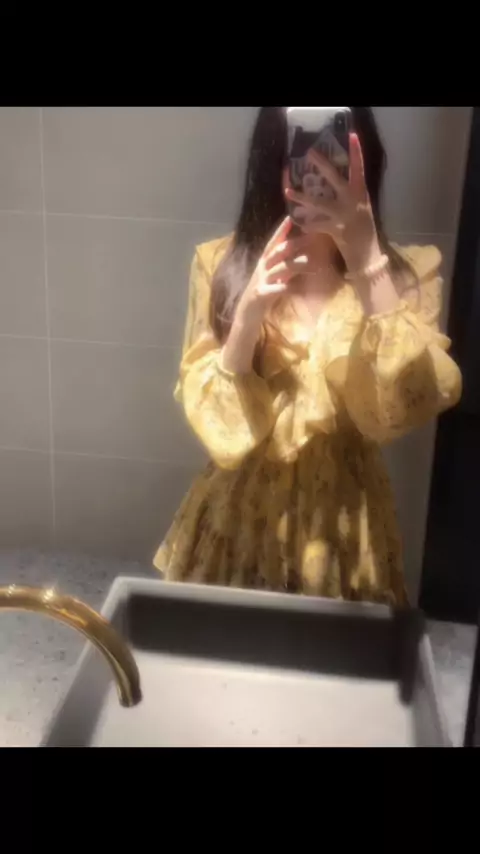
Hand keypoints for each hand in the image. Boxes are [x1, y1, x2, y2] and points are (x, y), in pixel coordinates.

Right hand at [223, 217, 316, 373]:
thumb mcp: (275, 278)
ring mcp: (259, 282)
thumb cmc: (264, 295)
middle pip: (277, 253)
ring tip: (307, 261)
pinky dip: (280, 287)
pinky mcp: (259, 296)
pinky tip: (290, 286)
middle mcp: (261, 269)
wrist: (247, 316)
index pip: (273, 243)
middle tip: (309, 237)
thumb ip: (285, 266)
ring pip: (277, 269)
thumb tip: (302, 255)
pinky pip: (271, 290)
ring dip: (293, 264)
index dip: (280, 231)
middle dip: (292, 244)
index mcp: (264, 263)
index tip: (291, 217)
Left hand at [284, 133, 381, 274]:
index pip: (359, 168)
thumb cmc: (363, 229)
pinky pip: (316, 224)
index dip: (356, 152)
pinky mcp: (335, 229)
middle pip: (335, 178)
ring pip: (318, 202)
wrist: (367, 253)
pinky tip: (299, 221)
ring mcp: (343, 214)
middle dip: (322, 165)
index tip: (352, 136)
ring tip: (287, 191)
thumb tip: (330, 183)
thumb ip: (349, 195)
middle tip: (310, 153)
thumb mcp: (361, 207)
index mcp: (360, 193)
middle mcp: (352, 200)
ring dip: (301, 197)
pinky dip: (307, 223)